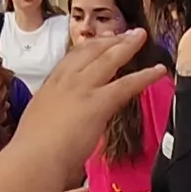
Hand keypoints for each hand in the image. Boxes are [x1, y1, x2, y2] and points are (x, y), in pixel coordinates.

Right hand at [5, 30, 167, 188]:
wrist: (34, 159)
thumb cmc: (32, 150)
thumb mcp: (40, 122)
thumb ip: (55, 115)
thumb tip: (62, 123)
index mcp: (51, 85)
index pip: (74, 57)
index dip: (91, 46)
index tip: (103, 40)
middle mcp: (66, 80)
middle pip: (92, 50)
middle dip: (111, 39)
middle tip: (127, 32)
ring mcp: (82, 89)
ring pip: (109, 59)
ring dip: (127, 45)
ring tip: (141, 36)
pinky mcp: (98, 103)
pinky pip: (126, 85)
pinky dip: (145, 76)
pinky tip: (158, 71)